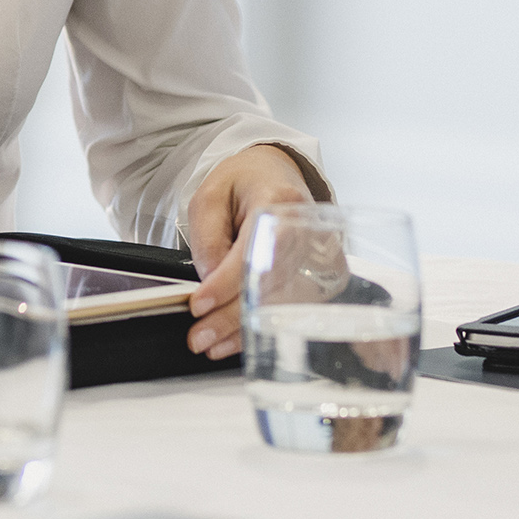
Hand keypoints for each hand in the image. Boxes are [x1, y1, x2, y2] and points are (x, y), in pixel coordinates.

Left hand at [184, 144, 317, 359]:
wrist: (276, 174)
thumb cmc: (243, 183)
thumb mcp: (209, 197)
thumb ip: (208, 239)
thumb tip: (209, 283)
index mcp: (277, 202)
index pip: (252, 252)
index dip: (224, 284)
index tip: (198, 306)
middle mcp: (305, 230)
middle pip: (267, 284)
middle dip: (230, 317)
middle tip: (199, 338)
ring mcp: (317, 254)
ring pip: (279, 303)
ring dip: (243, 329)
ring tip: (211, 344)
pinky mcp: (320, 273)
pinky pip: (289, 307)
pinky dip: (261, 325)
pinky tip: (237, 339)